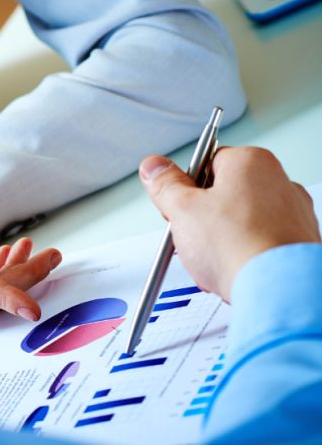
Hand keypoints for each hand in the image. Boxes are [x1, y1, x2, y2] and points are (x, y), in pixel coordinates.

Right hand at [139, 147, 319, 300]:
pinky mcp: (298, 243)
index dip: (184, 188)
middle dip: (201, 218)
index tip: (176, 205)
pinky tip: (232, 270)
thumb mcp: (183, 209)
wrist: (278, 290)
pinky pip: (259, 244)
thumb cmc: (239, 246)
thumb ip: (165, 184)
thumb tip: (154, 167)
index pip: (205, 163)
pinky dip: (242, 255)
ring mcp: (293, 213)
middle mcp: (279, 182)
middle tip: (191, 236)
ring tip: (212, 259)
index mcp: (252, 162)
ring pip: (240, 222)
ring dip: (220, 240)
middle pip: (223, 194)